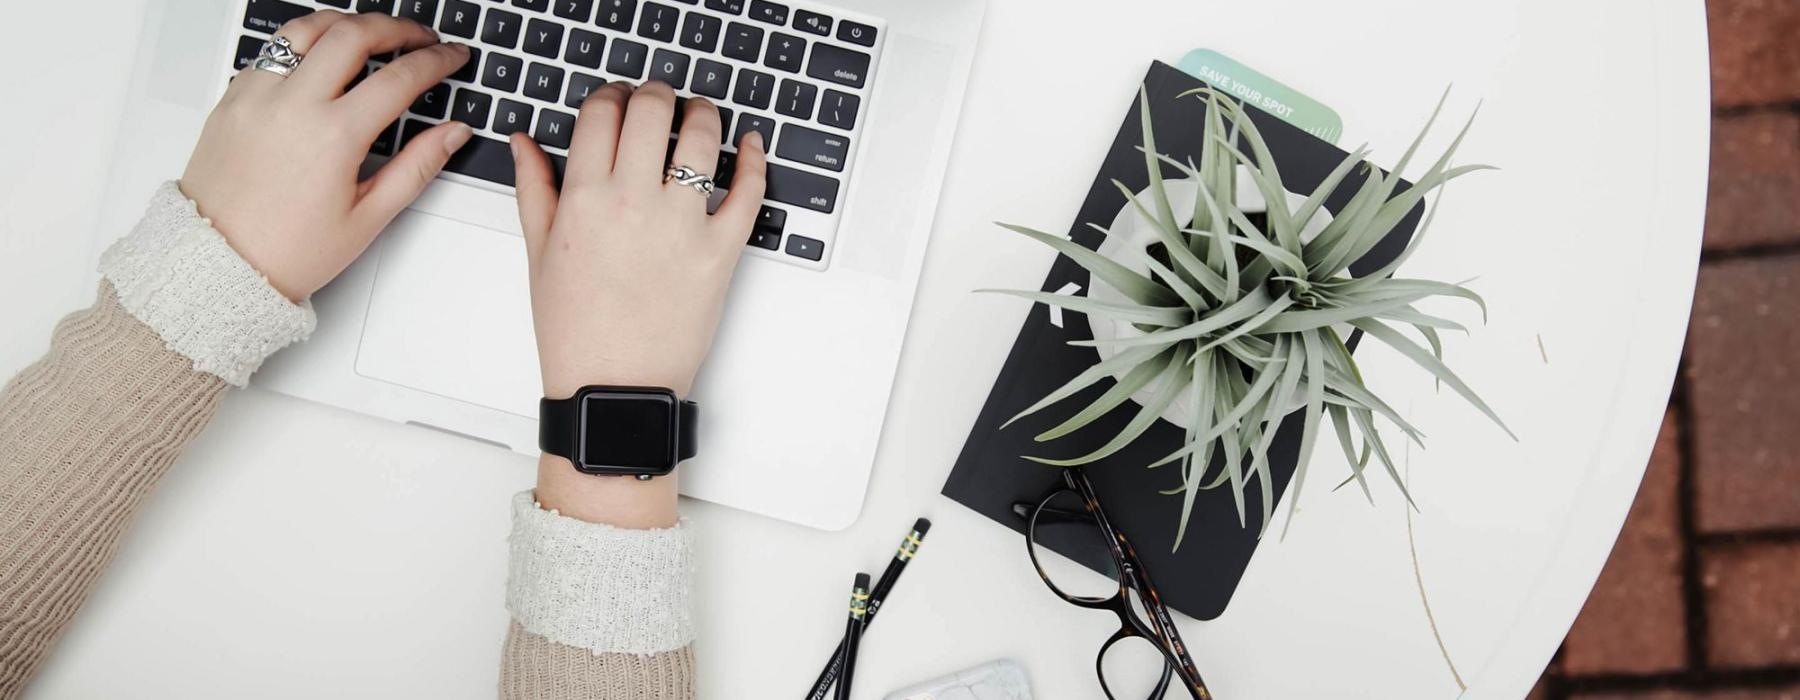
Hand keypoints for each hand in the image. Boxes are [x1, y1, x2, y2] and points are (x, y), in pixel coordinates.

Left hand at [181, 11, 472, 300]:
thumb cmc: (287, 250)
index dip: (436, 60)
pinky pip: (273, 52)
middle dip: (397, 28)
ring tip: (371, 33)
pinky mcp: (232, 98)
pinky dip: (305, 45)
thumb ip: (416, 167)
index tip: (451, 56)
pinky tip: (322, 61)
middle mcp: (292, 105)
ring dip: (347, 23)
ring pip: (307, 29)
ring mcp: (257, 96)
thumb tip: (452, 134)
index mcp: (332, 136)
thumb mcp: (368, 217)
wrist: (218, 264)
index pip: (399, 77)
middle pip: (353, 33)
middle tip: (420, 36)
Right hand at [510, 81, 765, 527]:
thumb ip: (534, 188)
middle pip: (652, 111)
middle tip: (659, 99)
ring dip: (703, 113)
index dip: (611, 95)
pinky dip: (754, 159)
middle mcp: (633, 203)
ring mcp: (682, 226)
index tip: (617, 100)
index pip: (602, 113)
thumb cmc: (575, 330)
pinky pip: (748, 192)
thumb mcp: (538, 254)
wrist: (614, 388)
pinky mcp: (721, 252)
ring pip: (702, 138)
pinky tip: (750, 145)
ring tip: (700, 114)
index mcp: (584, 199)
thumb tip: (525, 142)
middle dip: (656, 93)